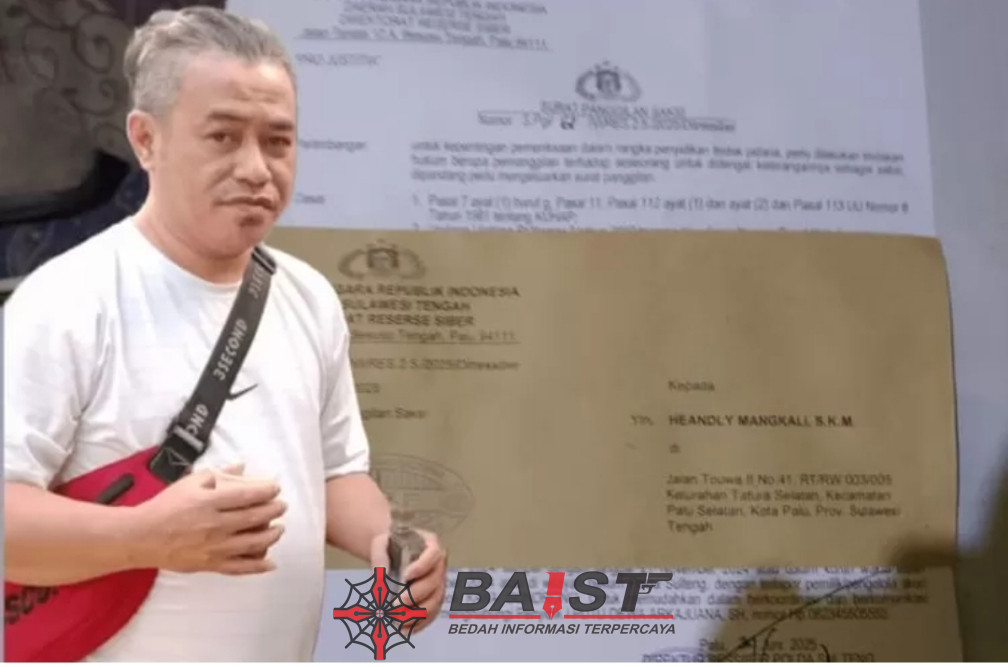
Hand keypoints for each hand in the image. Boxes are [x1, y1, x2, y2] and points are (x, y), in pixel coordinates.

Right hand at [129, 464, 286, 574]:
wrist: (142, 536)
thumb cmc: (166, 506)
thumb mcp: (191, 482)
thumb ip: (219, 475)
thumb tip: (242, 467)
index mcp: (209, 502)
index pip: (247, 495)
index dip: (267, 491)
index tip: (276, 488)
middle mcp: (215, 525)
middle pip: (254, 518)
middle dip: (274, 511)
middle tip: (281, 506)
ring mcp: (214, 548)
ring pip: (253, 544)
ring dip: (272, 536)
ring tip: (279, 529)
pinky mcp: (210, 565)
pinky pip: (240, 568)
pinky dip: (258, 567)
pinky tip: (271, 562)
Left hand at [370, 528, 446, 632]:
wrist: (392, 553)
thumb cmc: (389, 545)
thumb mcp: (381, 543)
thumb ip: (380, 558)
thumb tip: (382, 580)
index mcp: (431, 545)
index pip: (434, 554)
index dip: (422, 566)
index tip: (406, 576)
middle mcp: (439, 565)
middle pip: (435, 582)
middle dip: (416, 596)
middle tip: (396, 605)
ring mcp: (438, 583)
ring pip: (435, 601)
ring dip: (418, 614)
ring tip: (398, 620)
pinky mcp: (433, 599)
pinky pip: (431, 613)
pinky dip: (419, 624)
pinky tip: (403, 629)